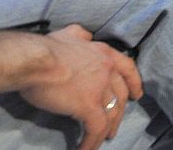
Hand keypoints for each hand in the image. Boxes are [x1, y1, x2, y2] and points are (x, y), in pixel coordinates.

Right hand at [19, 25, 142, 149]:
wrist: (35, 60)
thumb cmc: (45, 48)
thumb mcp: (69, 34)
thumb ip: (81, 35)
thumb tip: (86, 36)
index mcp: (104, 53)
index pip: (128, 69)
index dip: (134, 83)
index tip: (137, 95)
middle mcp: (108, 70)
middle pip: (121, 95)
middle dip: (119, 111)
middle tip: (114, 124)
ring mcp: (100, 89)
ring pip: (111, 113)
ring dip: (108, 129)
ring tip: (103, 139)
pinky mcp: (89, 106)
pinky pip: (96, 128)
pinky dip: (92, 142)